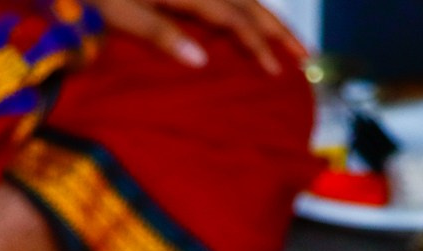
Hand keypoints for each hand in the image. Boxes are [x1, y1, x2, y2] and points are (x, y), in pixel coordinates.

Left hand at [85, 0, 304, 73]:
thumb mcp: (116, 11)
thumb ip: (158, 33)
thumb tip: (201, 60)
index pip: (233, 16)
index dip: (257, 43)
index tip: (275, 72)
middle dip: (277, 27)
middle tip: (306, 54)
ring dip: (264, 15)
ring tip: (285, 40)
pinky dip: (240, 7)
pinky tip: (246, 19)